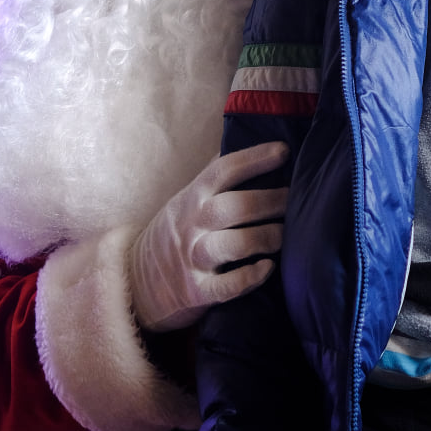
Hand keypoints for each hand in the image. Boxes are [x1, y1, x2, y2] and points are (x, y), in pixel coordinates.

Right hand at [129, 142, 287, 331]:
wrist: (135, 282)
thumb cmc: (174, 235)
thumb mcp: (185, 201)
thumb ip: (213, 179)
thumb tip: (247, 139)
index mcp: (192, 198)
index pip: (223, 170)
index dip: (254, 158)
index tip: (283, 151)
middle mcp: (191, 225)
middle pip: (233, 207)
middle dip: (270, 201)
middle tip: (295, 200)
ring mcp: (192, 259)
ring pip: (232, 244)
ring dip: (265, 237)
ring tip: (286, 235)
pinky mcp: (197, 291)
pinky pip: (227, 286)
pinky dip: (250, 277)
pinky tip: (268, 268)